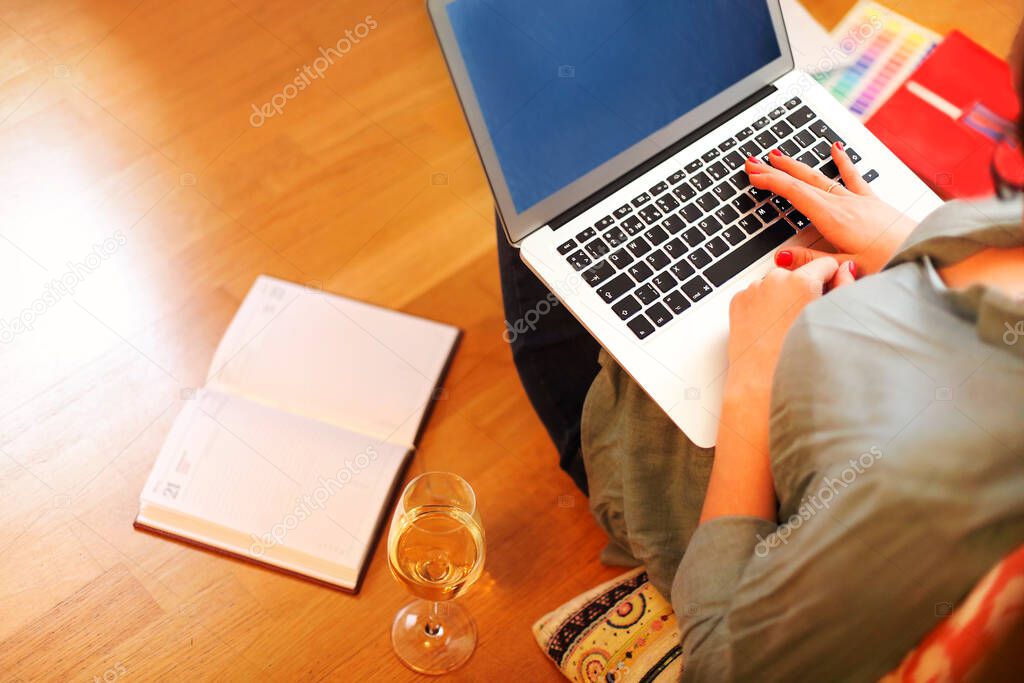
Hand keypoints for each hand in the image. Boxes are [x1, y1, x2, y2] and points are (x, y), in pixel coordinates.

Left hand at [726, 257, 855, 396]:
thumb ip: (844, 288)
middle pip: (799, 275)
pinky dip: (763, 306)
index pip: (825, 264)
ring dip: (782, 298)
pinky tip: (770, 328)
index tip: (829, 295)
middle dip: (804, 290)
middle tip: (806, 318)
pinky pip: (757, 296)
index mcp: (801, 282)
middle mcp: (775, 280)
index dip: (831, 280)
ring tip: (786, 327)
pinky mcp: (738, 301)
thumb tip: (846, 270)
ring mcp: (753, 290)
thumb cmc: (795, 359)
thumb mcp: (833, 320)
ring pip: (776, 285)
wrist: (761, 383)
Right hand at [745, 143, 917, 273]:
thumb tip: (783, 256)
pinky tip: (836, 149)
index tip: (753, 174)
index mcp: (833, 218)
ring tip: (781, 155)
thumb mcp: (845, 267)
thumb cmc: (891, 260)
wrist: (926, 250)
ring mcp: (859, 200)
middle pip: (803, 181)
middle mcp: (844, 203)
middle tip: (755, 163)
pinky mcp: (873, 202)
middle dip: (777, 170)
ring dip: (799, 166)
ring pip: (822, 176)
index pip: (794, 193)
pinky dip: (843, 161)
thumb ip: (813, 262)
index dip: (771, 181)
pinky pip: (852, 177)